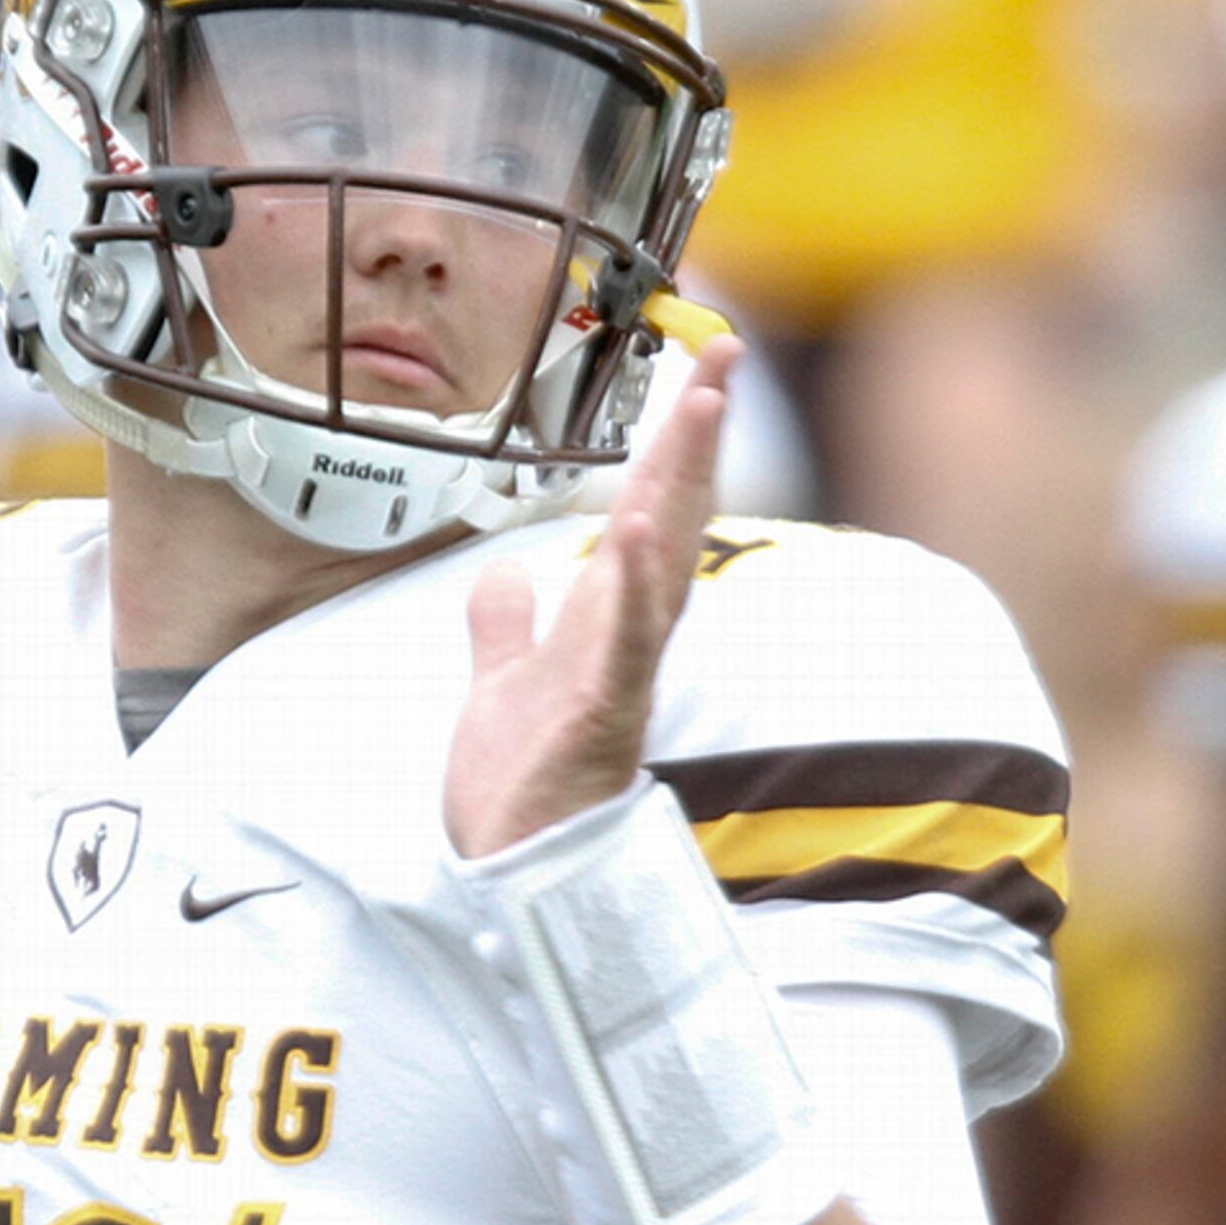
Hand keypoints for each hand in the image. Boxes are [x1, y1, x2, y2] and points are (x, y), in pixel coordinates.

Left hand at [445, 337, 738, 859]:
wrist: (513, 874)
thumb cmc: (522, 789)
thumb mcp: (499, 685)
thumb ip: (506, 627)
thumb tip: (505, 574)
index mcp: (606, 621)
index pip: (650, 512)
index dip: (672, 442)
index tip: (702, 370)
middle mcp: (628, 638)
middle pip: (674, 516)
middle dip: (698, 434)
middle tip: (726, 350)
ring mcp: (621, 675)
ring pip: (664, 565)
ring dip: (681, 484)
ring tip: (701, 407)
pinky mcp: (600, 716)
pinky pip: (623, 642)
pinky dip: (633, 586)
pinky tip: (638, 528)